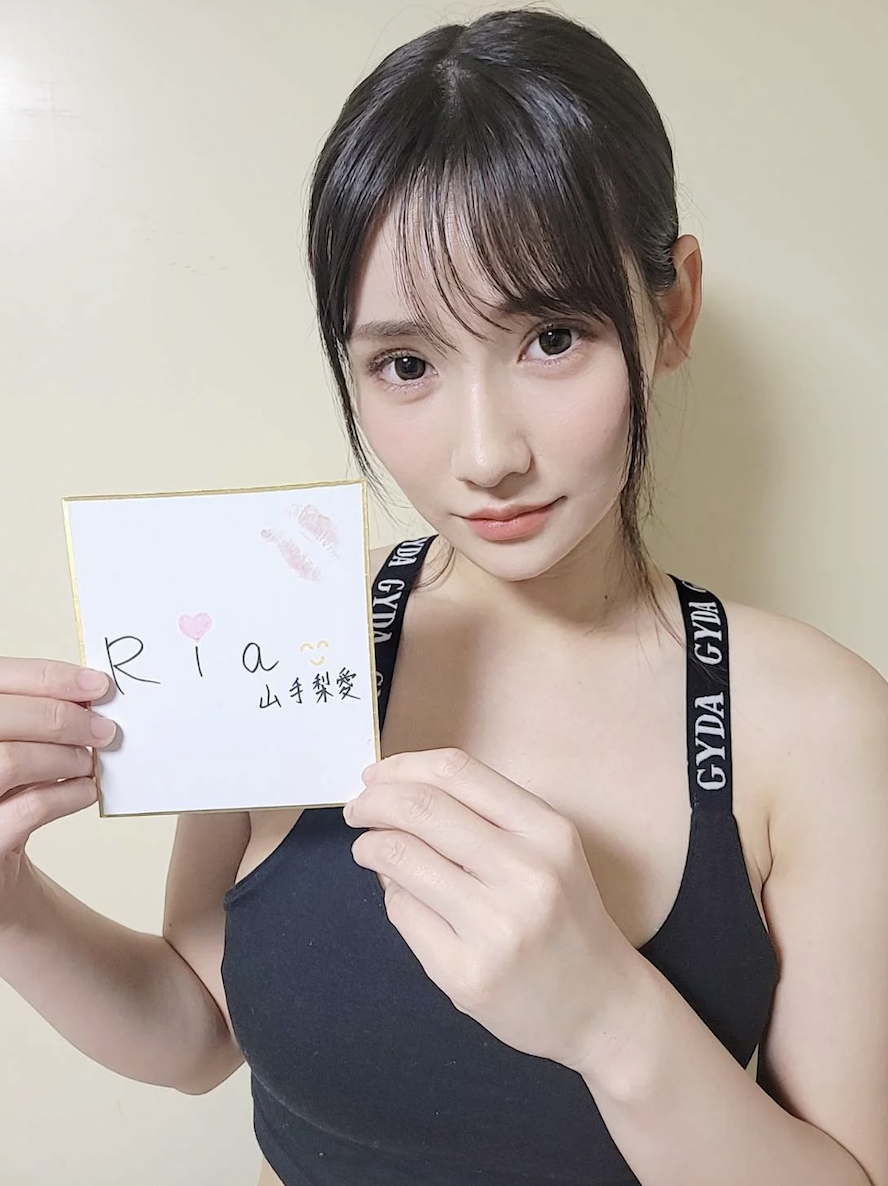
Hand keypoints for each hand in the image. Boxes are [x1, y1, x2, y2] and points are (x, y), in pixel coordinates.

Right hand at [0, 658, 115, 920]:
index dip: (50, 677)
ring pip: (12, 761)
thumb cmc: (1, 794)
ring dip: (65, 757)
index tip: (98, 685)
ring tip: (88, 763)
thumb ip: (34, 715)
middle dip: (64, 719)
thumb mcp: (12, 744)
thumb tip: (90, 693)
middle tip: (105, 730)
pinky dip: (68, 796)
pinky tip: (85, 792)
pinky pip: (28, 809)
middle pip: (5, 716)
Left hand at [343, 747, 642, 1073]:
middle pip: (421, 809)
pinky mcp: (465, 974)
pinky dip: (392, 896)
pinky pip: (401, 913)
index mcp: (548, 832)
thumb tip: (395, 791)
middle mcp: (527, 874)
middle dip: (373, 802)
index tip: (376, 777)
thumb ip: (484, 816)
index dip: (403, 767)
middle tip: (358, 810)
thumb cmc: (565, 917)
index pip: (456, 772)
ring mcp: (495, 928)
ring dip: (371, 846)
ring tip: (371, 851)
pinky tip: (405, 898)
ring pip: (400, 858)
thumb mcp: (548, 850)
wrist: (602, 1006)